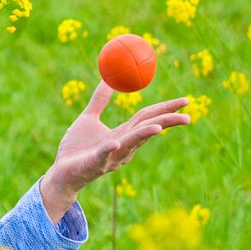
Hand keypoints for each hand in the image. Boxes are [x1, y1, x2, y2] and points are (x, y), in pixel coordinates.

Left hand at [49, 80, 190, 196]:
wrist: (61, 171)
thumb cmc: (77, 147)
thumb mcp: (88, 118)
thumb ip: (99, 100)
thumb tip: (108, 78)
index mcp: (123, 133)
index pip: (149, 118)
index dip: (167, 109)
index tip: (186, 101)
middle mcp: (123, 146)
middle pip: (148, 130)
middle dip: (168, 123)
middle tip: (188, 116)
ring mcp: (111, 156)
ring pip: (131, 143)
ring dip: (144, 135)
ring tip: (159, 127)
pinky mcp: (94, 164)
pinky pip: (103, 155)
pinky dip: (109, 149)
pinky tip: (115, 143)